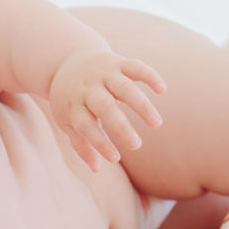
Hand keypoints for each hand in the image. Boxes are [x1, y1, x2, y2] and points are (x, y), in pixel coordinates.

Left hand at [49, 50, 166, 170]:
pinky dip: (149, 76)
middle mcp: (88, 89)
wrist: (65, 59)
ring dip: (141, 105)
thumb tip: (96, 169)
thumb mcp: (67, 120)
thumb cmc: (70, 99)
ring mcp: (103, 74)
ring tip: (157, 124)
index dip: (99, 143)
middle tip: (136, 145)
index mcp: (74, 105)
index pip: (85, 126)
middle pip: (104, 107)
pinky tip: (162, 90)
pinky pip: (135, 67)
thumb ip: (81, 144)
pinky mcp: (117, 62)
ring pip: (124, 87)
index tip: (114, 159)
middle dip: (120, 126)